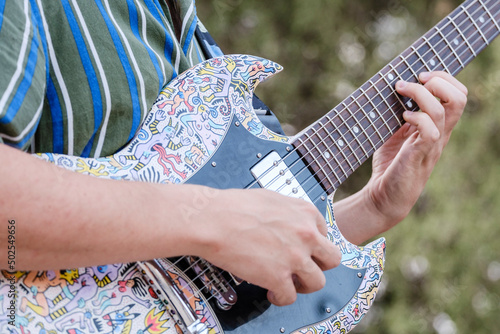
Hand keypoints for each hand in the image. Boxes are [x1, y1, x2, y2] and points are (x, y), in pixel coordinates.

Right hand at [192, 188, 340, 305]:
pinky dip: (280, 297)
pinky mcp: (278, 276)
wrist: (212, 219)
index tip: (302, 251)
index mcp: (305, 212)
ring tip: (287, 283)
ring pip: (317, 282)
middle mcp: (306, 234)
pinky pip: (290, 297)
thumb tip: (290, 223)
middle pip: (331, 259)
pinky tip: (270, 291)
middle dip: (317, 266)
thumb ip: (289, 213)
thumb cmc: (233, 206)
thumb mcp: (271, 198)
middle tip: (302, 269)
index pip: (324, 235)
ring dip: (303, 285)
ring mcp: (294, 257)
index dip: (312, 246)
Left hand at [366, 71, 466, 228]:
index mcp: (438, 126)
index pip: (458, 95)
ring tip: (400, 90)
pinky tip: (402, 118)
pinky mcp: (420, 155)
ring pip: (445, 110)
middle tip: (415, 80)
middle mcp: (440, 133)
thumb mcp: (395, 133)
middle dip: (440, 80)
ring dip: (421, 94)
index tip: (420, 74)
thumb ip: (400, 114)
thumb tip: (393, 88)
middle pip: (460, 98)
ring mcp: (433, 145)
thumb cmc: (390, 165)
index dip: (444, 77)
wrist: (383, 197)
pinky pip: (431, 131)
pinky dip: (417, 118)